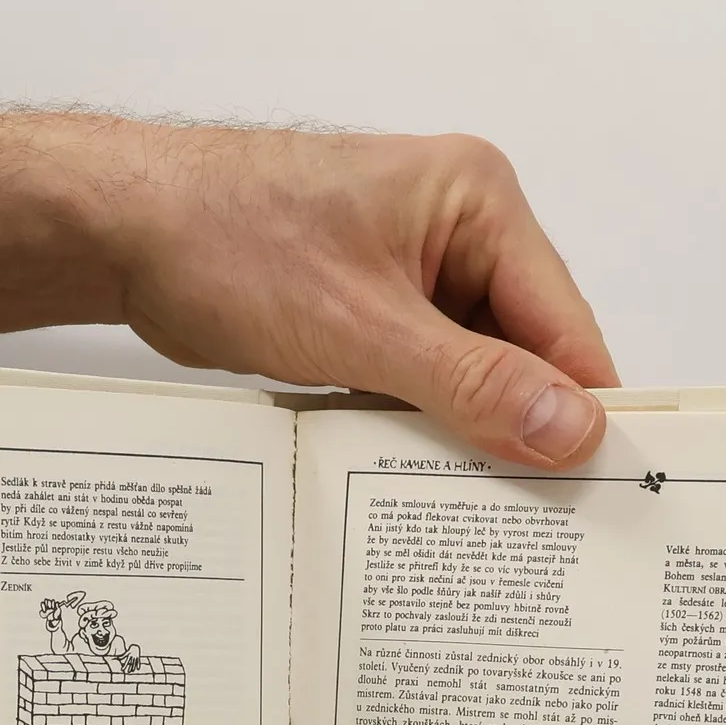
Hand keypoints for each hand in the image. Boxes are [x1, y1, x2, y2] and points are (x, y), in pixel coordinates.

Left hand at [0, 112, 617, 469]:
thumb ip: (473, 385)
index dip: (586, 410)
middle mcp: (456, 230)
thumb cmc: (229, 240)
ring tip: (478, 511)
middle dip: (524, 430)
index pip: (566, 324)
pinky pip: (420, 379)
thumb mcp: (364, 328)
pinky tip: (414, 478)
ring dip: (465, 435)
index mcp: (478, 203)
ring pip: (471, 375)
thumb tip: (570, 429)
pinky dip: (417, 425)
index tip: (603, 489)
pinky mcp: (369, 308)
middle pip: (525, 353)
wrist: (122, 231)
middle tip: (539, 521)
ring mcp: (411, 271)